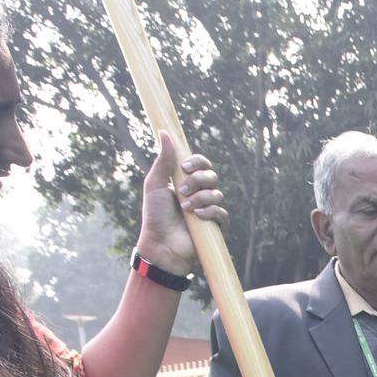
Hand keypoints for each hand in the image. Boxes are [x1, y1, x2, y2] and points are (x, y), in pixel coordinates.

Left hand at [137, 131, 223, 275]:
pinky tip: (196, 216)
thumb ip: (163, 160)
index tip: (184, 167)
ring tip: (185, 208)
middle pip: (212, 176)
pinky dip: (210, 212)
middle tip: (182, 191)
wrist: (161, 244)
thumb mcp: (155, 184)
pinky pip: (221, 212)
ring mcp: (209, 210)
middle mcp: (200, 194)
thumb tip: (164, 132)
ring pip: (217, 194)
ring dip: (200, 198)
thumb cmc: (155, 216)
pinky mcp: (216, 227)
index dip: (197, 162)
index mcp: (187, 182)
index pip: (202, 164)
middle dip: (198, 180)